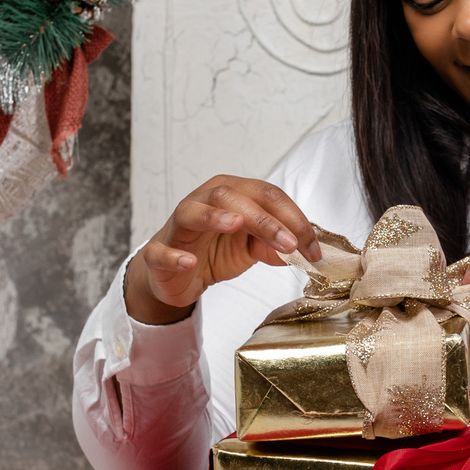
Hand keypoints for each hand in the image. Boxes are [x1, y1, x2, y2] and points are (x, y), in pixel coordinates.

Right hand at [124, 175, 321, 325]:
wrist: (178, 275)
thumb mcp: (252, 248)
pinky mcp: (158, 251)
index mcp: (232, 194)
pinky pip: (161, 250)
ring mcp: (179, 225)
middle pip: (233, 198)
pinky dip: (175, 255)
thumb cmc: (215, 251)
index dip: (293, 219)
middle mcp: (204, 201)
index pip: (266, 195)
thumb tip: (304, 250)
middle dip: (265, 220)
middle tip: (289, 244)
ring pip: (193, 211)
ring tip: (236, 225)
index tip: (312, 248)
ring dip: (215, 217)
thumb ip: (276, 245)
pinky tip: (189, 261)